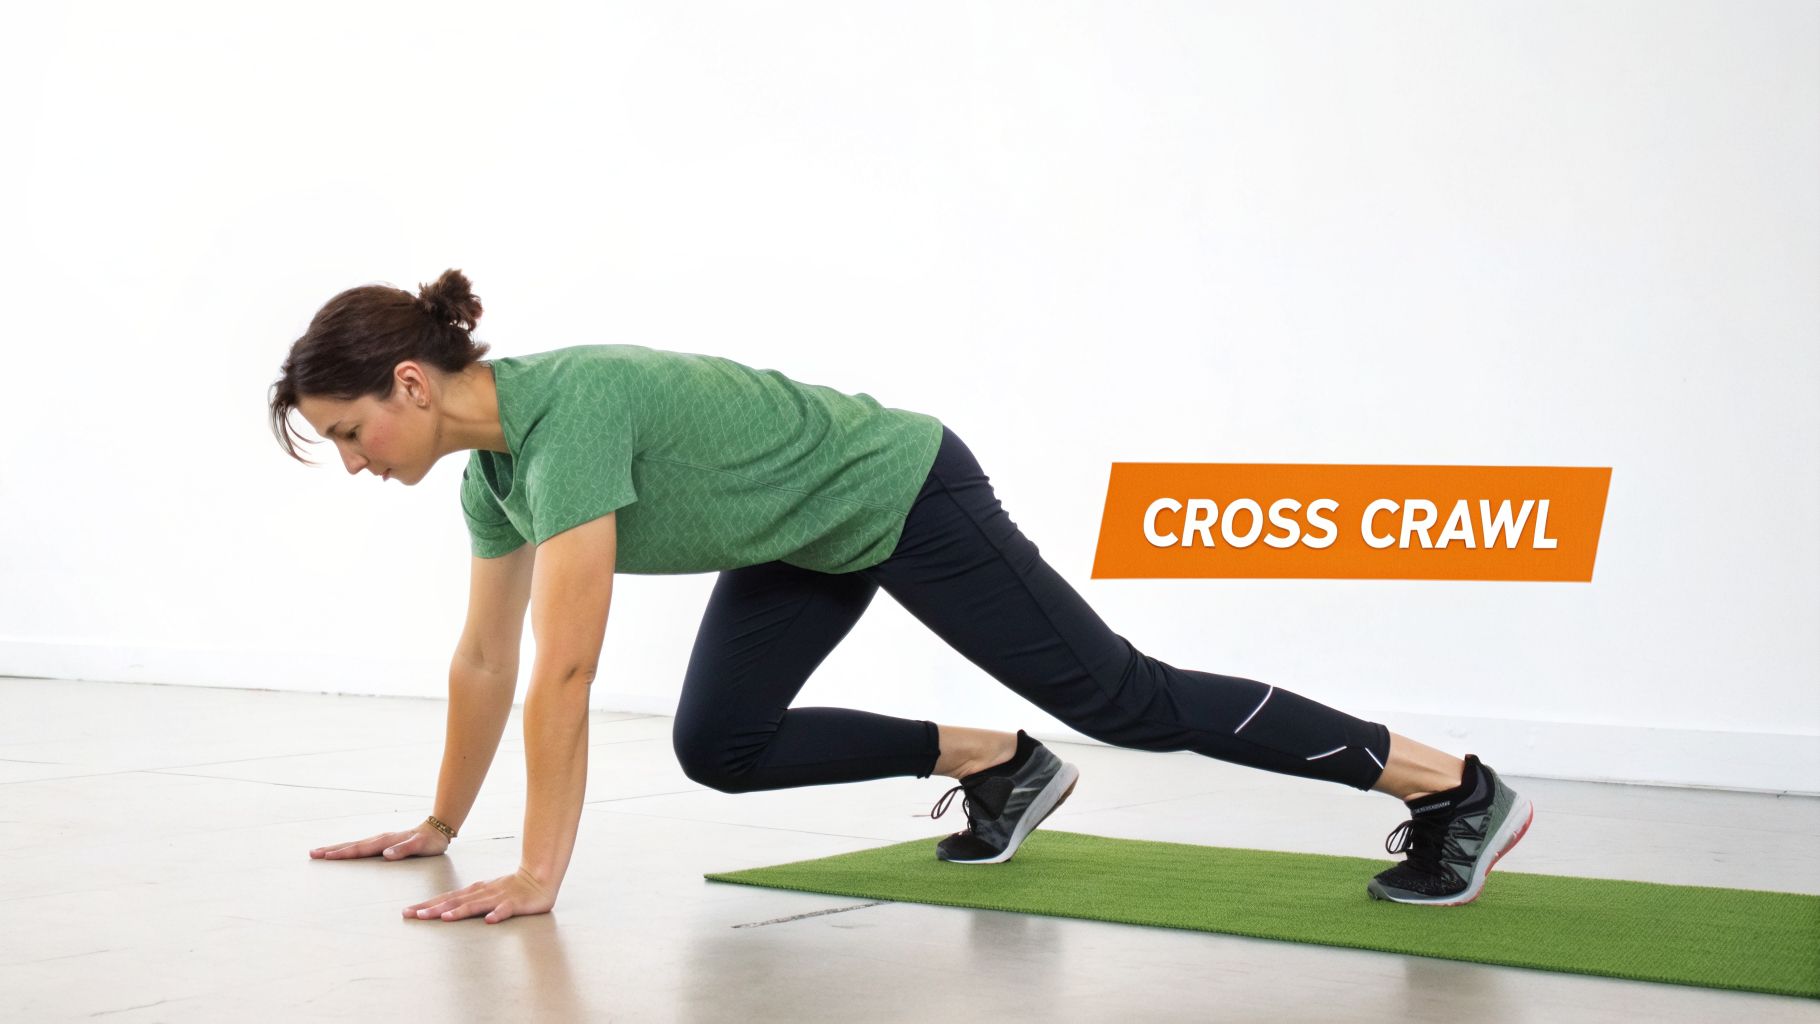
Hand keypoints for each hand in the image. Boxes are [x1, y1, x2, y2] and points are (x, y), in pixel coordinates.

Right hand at [309, 821, 449, 860]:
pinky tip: (343, 853)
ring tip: (322, 852)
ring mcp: (381, 840)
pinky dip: (350, 849)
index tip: (326, 856)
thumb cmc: (430, 841)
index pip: (360, 849)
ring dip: (338, 848)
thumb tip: (386, 854)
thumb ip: (404, 850)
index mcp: (386, 842)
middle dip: (333, 850)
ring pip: (355, 845)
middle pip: (352, 845)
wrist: (438, 830)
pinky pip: (363, 846)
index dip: (343, 853)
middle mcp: (381, 840)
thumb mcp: (420, 846)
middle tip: (313, 853)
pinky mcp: (384, 843)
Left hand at [403, 867, 556, 923]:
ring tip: (444, 918)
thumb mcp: (485, 893)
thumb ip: (467, 901)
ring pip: (475, 905)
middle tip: (414, 915)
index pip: (446, 898)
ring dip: (459, 911)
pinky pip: (505, 910)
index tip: (407, 912)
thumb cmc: (511, 888)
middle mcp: (482, 893)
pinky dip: (497, 914)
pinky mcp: (515, 904)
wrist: (539, 877)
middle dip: (434, 908)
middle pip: (454, 901)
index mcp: (473, 891)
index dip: (426, 905)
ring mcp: (498, 898)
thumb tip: (443, 910)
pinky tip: (489, 920)